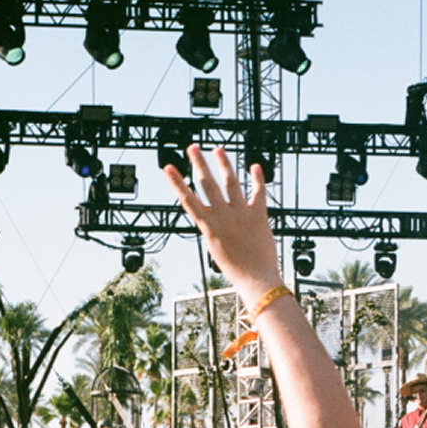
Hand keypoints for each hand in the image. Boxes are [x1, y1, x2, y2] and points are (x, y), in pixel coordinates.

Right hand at [164, 146, 280, 304]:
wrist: (256, 280)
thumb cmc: (236, 269)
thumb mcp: (216, 247)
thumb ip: (214, 227)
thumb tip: (211, 213)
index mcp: (208, 227)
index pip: (188, 200)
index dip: (177, 182)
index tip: (167, 167)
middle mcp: (223, 217)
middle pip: (208, 185)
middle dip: (199, 164)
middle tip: (193, 147)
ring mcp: (241, 215)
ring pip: (231, 183)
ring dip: (224, 164)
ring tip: (218, 149)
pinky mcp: (259, 216)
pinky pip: (258, 193)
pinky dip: (258, 179)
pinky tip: (255, 166)